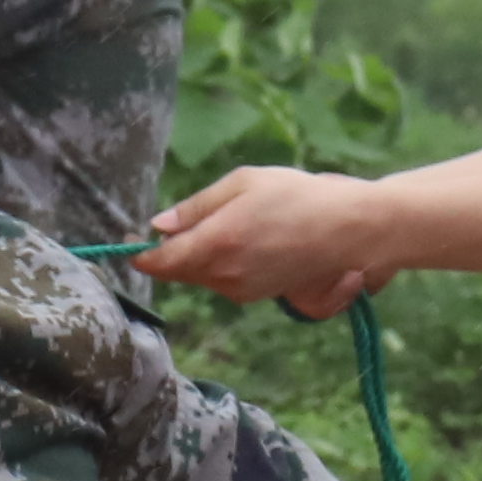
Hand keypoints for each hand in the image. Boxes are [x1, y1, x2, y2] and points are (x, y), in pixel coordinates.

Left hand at [149, 166, 408, 317]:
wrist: (352, 229)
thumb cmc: (299, 196)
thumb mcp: (242, 184)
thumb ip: (196, 208)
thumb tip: (158, 227)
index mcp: (216, 245)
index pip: (159, 263)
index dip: (139, 253)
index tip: (129, 240)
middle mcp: (224, 275)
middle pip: (177, 271)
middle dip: (170, 251)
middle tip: (179, 222)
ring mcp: (242, 290)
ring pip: (201, 276)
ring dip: (199, 256)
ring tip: (230, 223)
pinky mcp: (258, 295)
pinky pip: (224, 280)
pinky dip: (221, 263)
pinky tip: (248, 239)